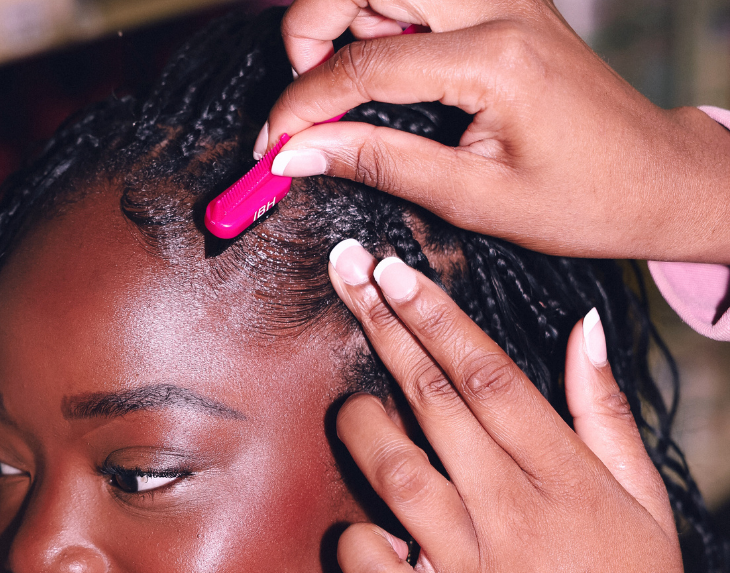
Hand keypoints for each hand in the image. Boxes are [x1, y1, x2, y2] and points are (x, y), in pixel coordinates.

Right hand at [259, 0, 729, 262]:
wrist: (656, 178)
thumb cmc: (584, 199)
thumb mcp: (475, 198)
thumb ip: (380, 163)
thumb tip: (298, 153)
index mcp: (495, 59)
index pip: (361, 66)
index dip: (301, 108)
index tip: (272, 149)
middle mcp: (499, 5)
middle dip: (311, 29)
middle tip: (307, 98)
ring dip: (347, 24)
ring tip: (350, 95)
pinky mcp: (503, 5)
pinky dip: (382, 26)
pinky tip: (393, 80)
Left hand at [327, 239, 686, 572]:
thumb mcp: (644, 504)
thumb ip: (606, 414)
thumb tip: (586, 328)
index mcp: (563, 479)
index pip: (488, 376)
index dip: (436, 317)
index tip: (394, 272)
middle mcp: (509, 513)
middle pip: (433, 400)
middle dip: (385, 330)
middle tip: (348, 277)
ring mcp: (466, 567)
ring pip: (393, 471)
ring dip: (363, 426)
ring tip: (354, 405)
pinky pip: (372, 564)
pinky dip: (358, 539)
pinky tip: (369, 526)